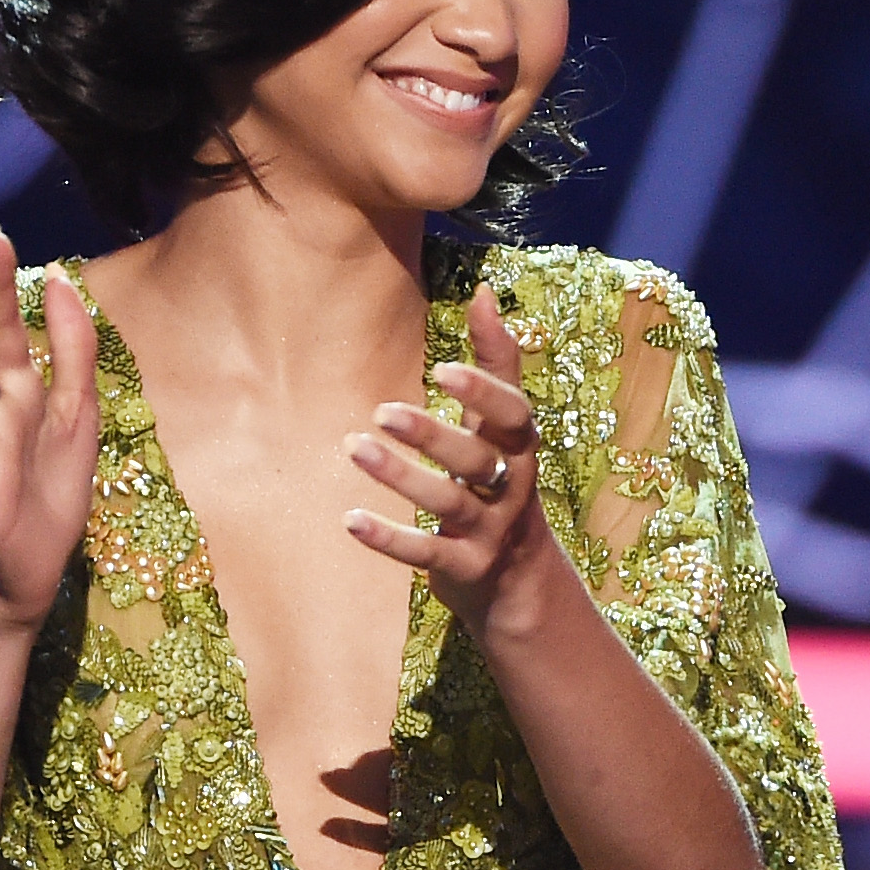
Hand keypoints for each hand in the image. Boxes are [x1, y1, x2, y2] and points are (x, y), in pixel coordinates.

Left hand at [342, 286, 567, 632]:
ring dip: (399, 477)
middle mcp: (510, 488)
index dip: (482, 393)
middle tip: (380, 411)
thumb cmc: (502, 481)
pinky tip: (349, 519)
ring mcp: (489, 531)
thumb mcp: (506, 427)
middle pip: (474, 459)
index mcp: (520, 448)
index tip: (442, 370)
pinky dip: (388, 539)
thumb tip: (484, 292)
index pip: (511, 416)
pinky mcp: (464, 568)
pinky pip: (425, 554)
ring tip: (353, 448)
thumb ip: (498, 362)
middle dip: (431, 436)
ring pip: (446, 503)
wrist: (519, 578)